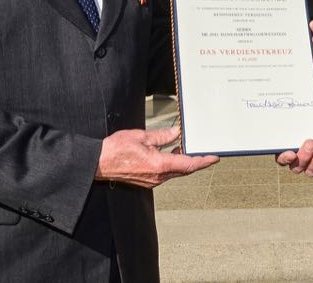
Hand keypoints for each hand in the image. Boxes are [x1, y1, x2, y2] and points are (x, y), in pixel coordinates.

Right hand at [95, 125, 218, 187]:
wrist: (98, 163)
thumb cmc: (116, 150)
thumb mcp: (142, 136)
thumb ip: (162, 136)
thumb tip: (177, 133)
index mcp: (159, 165)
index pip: (188, 164)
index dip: (204, 161)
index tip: (214, 158)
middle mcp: (158, 176)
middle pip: (185, 169)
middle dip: (197, 161)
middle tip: (207, 152)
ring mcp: (152, 180)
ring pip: (176, 171)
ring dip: (184, 161)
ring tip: (189, 147)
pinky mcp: (147, 180)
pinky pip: (166, 173)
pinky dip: (173, 164)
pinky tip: (173, 153)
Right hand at [275, 87, 312, 175]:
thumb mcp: (310, 106)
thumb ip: (300, 113)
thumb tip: (290, 116)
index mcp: (291, 141)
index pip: (281, 158)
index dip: (284, 159)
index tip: (291, 153)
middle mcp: (301, 153)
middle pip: (296, 168)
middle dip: (304, 157)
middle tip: (311, 142)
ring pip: (310, 171)